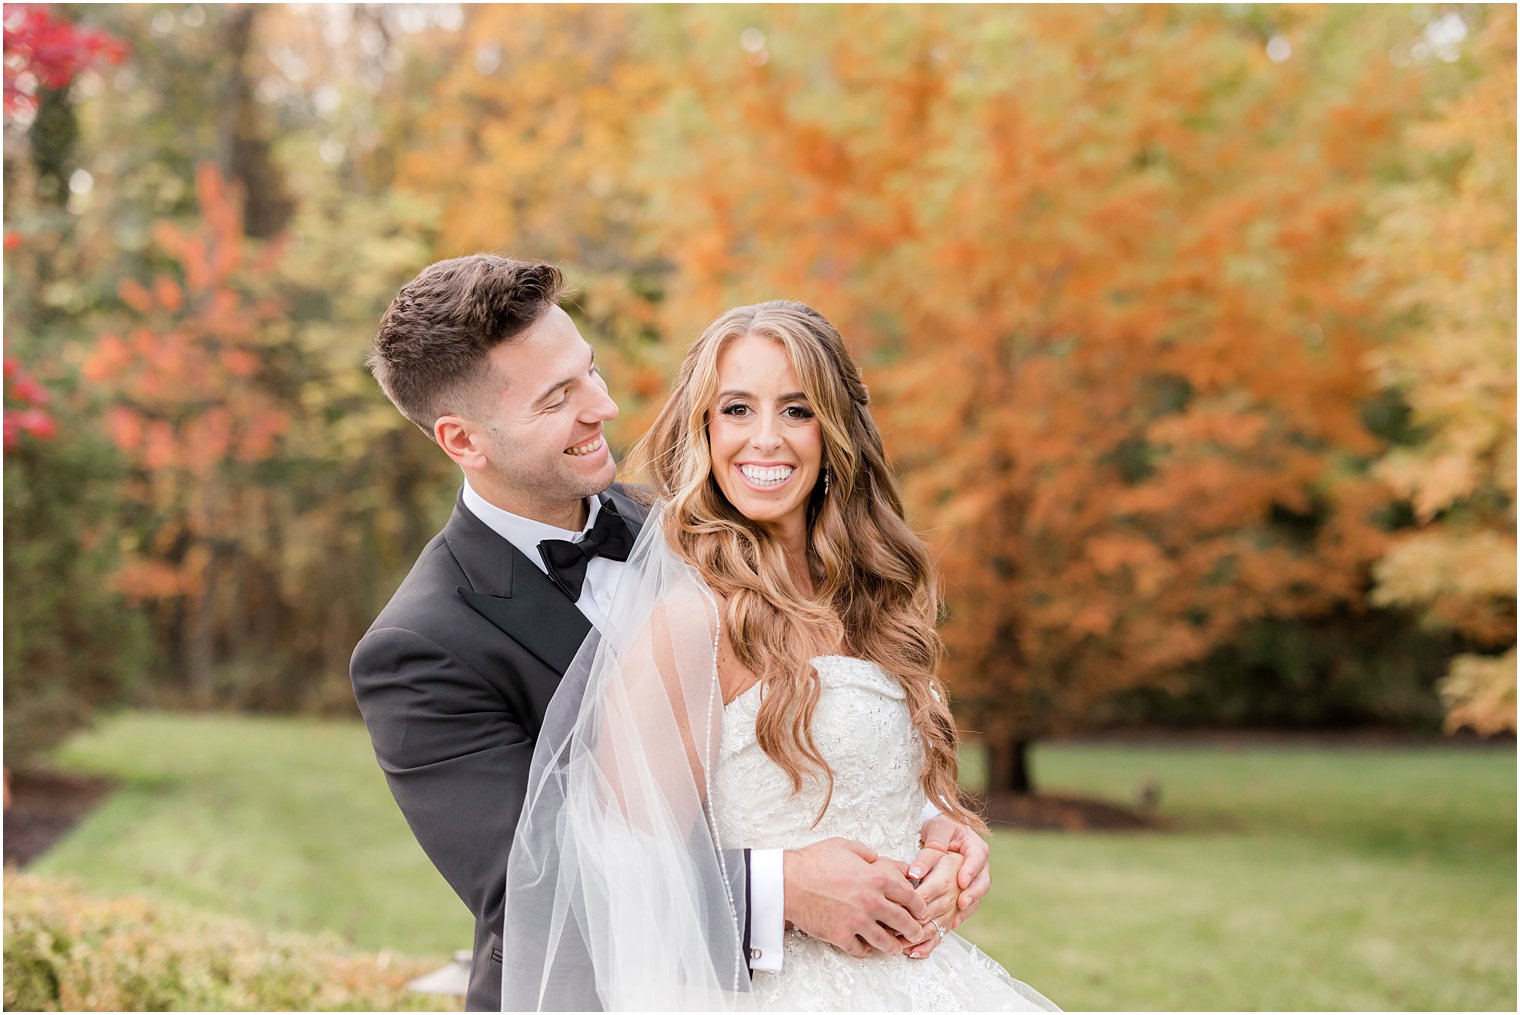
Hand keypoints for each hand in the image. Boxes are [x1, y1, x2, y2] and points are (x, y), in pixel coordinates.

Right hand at [783, 837, 928, 957]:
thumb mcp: (845, 846)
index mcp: (876, 879)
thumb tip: (877, 857)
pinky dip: (865, 952)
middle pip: (903, 921)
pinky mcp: (841, 936)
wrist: (789, 881)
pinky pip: (859, 949)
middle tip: (917, 933)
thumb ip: (866, 852)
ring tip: (897, 949)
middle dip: (914, 930)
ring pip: (884, 941)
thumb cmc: (814, 861)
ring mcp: (857, 922)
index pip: (909, 896)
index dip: (919, 905)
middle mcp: (871, 902)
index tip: (922, 911)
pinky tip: (867, 950)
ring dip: (893, 946)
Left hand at [914, 814, 990, 928]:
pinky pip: (965, 911)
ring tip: (952, 920)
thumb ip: (928, 851)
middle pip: (981, 883)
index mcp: (975, 848)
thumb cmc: (941, 829)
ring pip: (975, 900)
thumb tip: (914, 873)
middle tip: (961, 903)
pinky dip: (955, 920)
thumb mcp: (935, 831)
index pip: (977, 858)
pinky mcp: (965, 897)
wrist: (943, 835)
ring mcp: (974, 884)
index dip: (971, 870)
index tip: (962, 881)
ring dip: (964, 911)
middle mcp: (979, 868)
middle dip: (971, 894)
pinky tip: (947, 927)